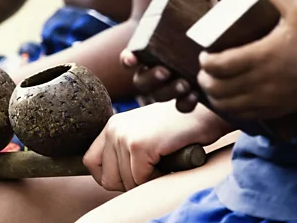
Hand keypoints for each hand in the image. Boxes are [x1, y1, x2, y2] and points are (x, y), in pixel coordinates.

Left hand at [83, 101, 228, 191]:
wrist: (205, 114)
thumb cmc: (179, 128)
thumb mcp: (144, 133)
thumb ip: (124, 150)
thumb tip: (109, 180)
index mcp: (112, 125)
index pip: (91, 162)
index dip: (110, 175)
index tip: (132, 173)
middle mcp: (114, 128)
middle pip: (107, 178)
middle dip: (130, 182)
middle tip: (152, 168)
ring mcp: (126, 136)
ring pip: (125, 182)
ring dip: (147, 180)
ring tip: (162, 160)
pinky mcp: (141, 145)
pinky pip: (141, 180)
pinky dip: (157, 177)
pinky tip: (168, 160)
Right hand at [121, 0, 216, 112]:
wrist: (224, 42)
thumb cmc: (202, 20)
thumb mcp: (200, 5)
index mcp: (150, 49)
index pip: (129, 57)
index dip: (127, 59)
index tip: (132, 58)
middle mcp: (153, 69)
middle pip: (140, 81)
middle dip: (150, 78)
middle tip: (166, 71)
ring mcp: (167, 85)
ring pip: (157, 96)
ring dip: (168, 91)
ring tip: (186, 84)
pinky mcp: (185, 96)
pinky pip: (179, 106)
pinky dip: (185, 103)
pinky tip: (196, 95)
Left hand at [198, 0, 296, 119]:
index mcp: (260, 56)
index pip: (219, 65)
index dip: (204, 61)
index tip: (204, 54)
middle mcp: (258, 81)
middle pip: (216, 87)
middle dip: (203, 79)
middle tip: (204, 70)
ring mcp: (262, 99)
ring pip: (224, 103)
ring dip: (212, 94)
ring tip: (210, 84)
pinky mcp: (268, 110)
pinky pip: (238, 114)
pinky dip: (226, 107)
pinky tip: (225, 99)